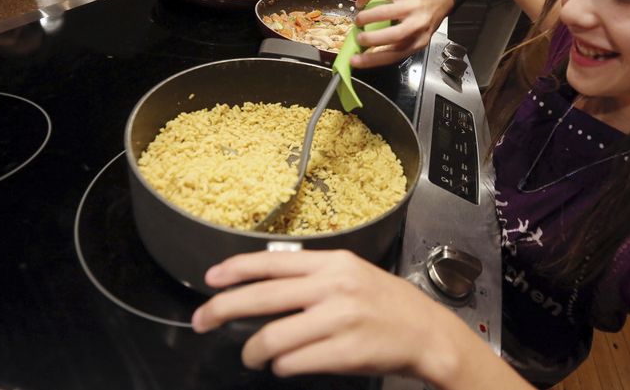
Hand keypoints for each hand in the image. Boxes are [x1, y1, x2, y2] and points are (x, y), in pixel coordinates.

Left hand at [191, 250, 475, 383]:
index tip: (211, 279)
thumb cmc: (389, 304)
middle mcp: (333, 287)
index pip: (273, 263)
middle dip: (223, 309)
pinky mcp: (344, 352)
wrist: (428, 334)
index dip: (236, 270)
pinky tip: (286, 364)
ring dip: (254, 351)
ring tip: (253, 356)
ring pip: (273, 337)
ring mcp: (339, 320)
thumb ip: (315, 275)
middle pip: (263, 297)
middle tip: (201, 321)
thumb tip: (266, 282)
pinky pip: (293, 363)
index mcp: (334, 263)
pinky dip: (282, 366)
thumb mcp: (354, 274)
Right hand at [351, 0, 454, 67]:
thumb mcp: (416, 39)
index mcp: (418, 42)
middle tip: (358, 38)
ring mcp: (410, 6)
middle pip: (392, 36)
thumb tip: (367, 52)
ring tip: (359, 20)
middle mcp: (416, 25)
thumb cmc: (423, 22)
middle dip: (370, 39)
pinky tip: (361, 2)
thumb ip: (397, 46)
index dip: (371, 60)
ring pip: (384, 12)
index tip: (354, 61)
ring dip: (366, 17)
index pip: (393, 55)